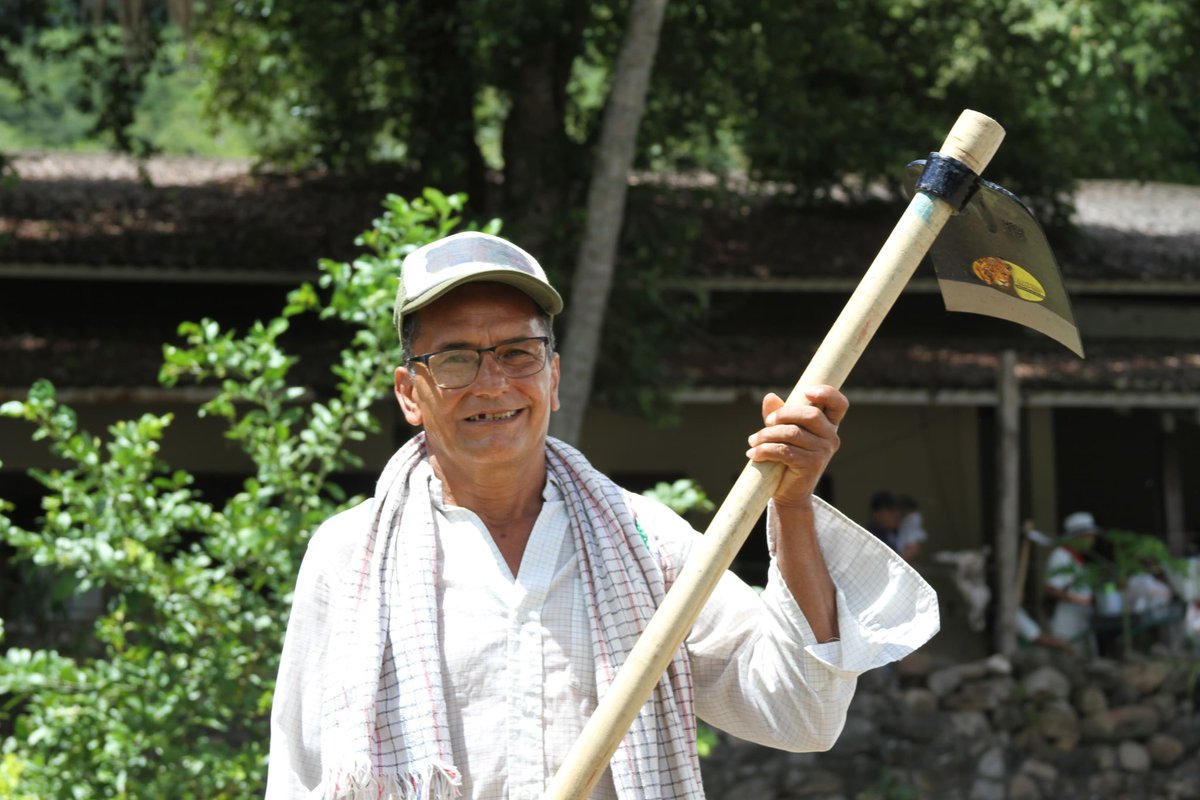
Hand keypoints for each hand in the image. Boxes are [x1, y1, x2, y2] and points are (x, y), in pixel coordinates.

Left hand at [746, 386, 847, 508]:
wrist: (789, 492)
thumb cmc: (786, 458)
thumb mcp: (782, 432)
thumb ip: (778, 414)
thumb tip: (770, 397)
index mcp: (828, 425)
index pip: (839, 404)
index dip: (827, 393)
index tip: (807, 392)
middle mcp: (831, 437)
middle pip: (811, 414)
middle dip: (783, 414)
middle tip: (766, 422)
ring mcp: (823, 452)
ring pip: (792, 433)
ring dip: (767, 435)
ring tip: (753, 441)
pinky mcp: (811, 465)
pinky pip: (784, 450)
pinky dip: (764, 450)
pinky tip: (753, 454)